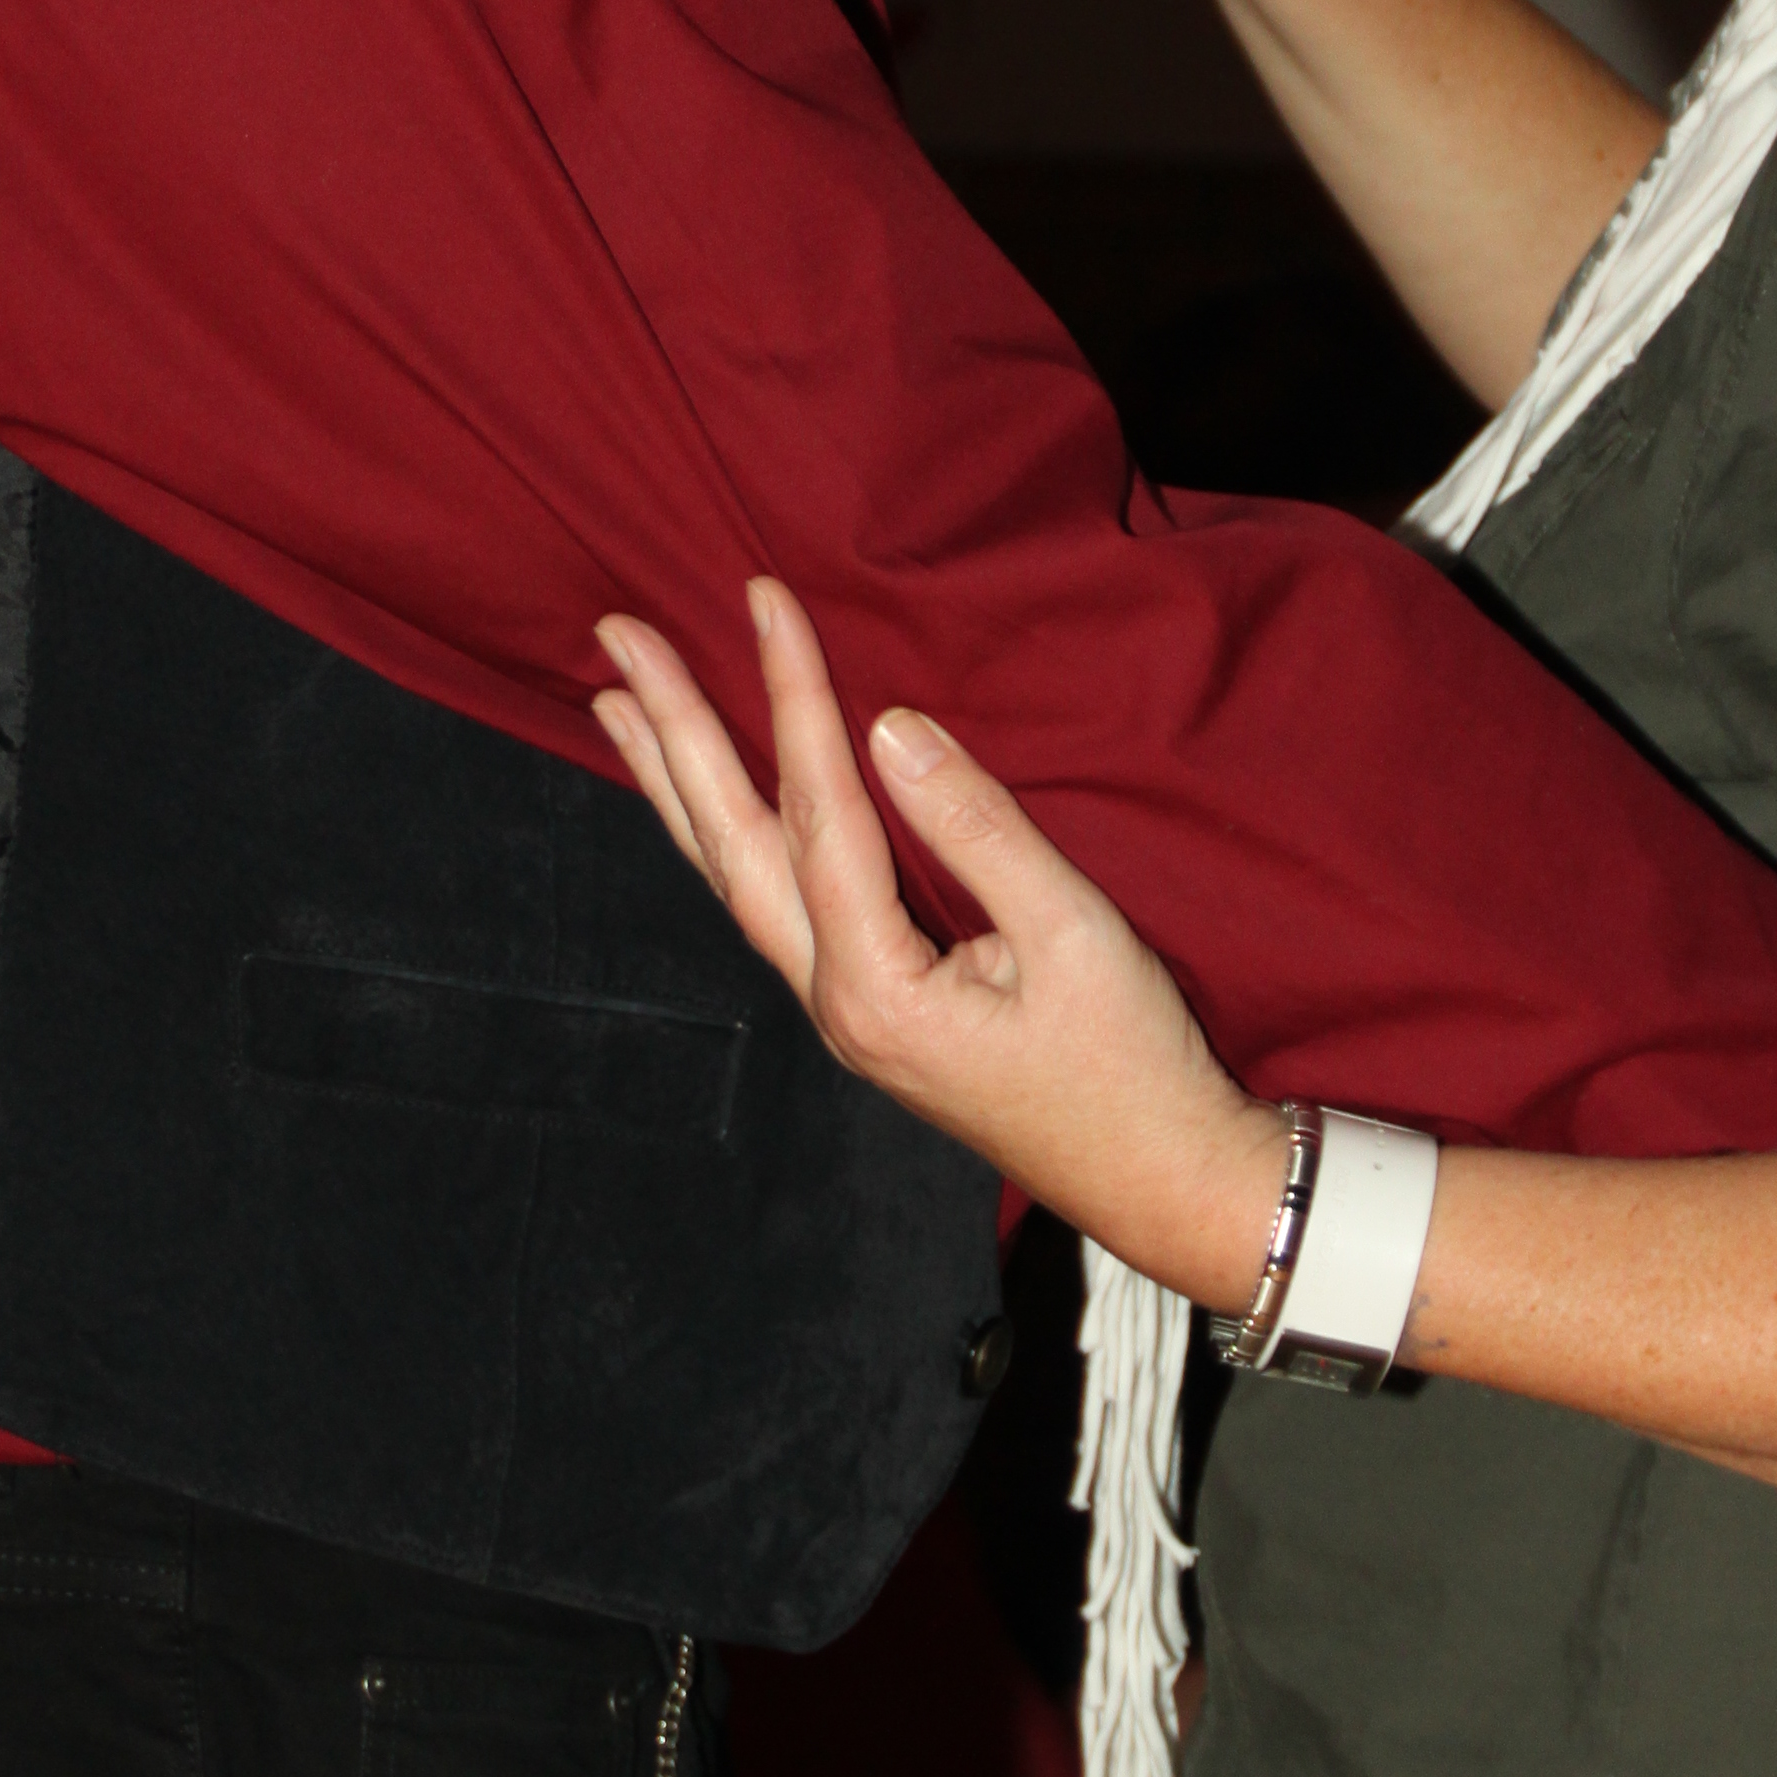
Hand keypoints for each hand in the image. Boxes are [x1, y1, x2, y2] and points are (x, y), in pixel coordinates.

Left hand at [594, 590, 1288, 1301]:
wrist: (1161, 1178)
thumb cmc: (1131, 1062)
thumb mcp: (1073, 934)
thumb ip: (978, 828)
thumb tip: (890, 730)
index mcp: (878, 986)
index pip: (816, 812)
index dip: (790, 695)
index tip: (763, 597)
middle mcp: (835, 1002)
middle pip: (732, 845)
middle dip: (674, 732)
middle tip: (615, 637)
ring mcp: (843, 1014)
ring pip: (735, 879)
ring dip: (676, 784)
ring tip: (617, 706)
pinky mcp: (870, 1013)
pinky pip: (771, 904)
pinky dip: (724, 836)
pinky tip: (711, 803)